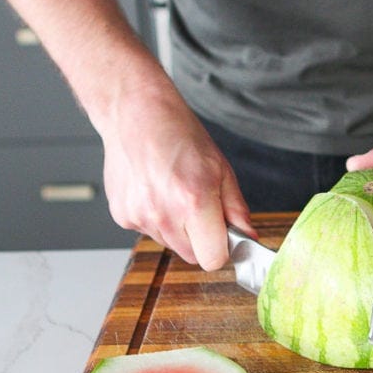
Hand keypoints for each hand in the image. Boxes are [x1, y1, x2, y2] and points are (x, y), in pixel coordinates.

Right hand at [97, 80, 255, 270]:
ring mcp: (140, 217)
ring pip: (170, 244)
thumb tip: (249, 237)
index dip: (221, 249)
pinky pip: (148, 232)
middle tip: (198, 206)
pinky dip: (155, 218)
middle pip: (192, 256)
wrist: (135, 114)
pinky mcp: (122, 216)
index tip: (223, 235)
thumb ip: (236, 209)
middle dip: (200, 239)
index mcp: (194, 202)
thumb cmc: (179, 135)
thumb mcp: (221, 168)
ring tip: (173, 192)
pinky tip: (154, 191)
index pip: (213, 259)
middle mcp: (164, 215)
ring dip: (177, 228)